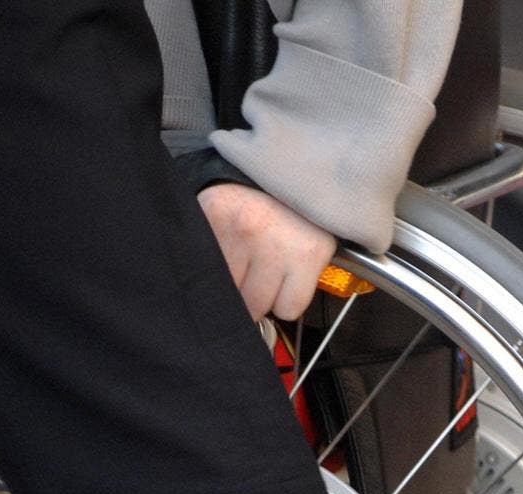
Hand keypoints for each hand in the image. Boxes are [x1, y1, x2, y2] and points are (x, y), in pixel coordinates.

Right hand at [197, 183, 337, 321]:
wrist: (262, 156)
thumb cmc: (290, 202)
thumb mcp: (317, 234)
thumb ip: (310, 272)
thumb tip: (289, 308)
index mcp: (309, 250)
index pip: (289, 309)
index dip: (284, 299)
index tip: (284, 284)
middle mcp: (275, 244)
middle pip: (256, 306)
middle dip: (255, 294)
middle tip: (259, 268)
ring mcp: (240, 233)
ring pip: (229, 292)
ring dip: (231, 280)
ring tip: (240, 253)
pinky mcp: (211, 221)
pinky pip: (204, 267)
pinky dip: (210, 260)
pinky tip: (223, 241)